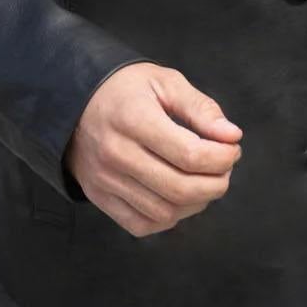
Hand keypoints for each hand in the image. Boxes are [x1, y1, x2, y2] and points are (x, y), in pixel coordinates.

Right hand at [66, 63, 242, 236]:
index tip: (232, 148)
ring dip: (196, 202)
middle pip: (180, 189)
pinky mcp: (100, 198)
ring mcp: (105, 180)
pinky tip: (179, 196)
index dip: (222, 157)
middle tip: (225, 168)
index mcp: (133, 119)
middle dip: (217, 183)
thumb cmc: (126, 90)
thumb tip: (231, 136)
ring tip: (204, 180)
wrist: (74, 104)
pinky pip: (142, 224)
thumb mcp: (165, 82)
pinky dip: (170, 217)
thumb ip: (201, 108)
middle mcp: (115, 154)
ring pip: (164, 212)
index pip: (189, 154)